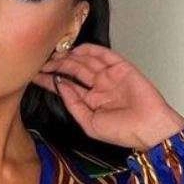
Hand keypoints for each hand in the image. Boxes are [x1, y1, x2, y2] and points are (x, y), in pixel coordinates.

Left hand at [31, 42, 183, 150]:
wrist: (149, 128)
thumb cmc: (123, 132)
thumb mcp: (89, 123)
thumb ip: (74, 104)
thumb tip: (60, 86)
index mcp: (92, 101)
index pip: (67, 86)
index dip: (51, 80)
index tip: (35, 75)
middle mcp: (99, 86)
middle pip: (74, 70)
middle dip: (57, 65)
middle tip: (42, 62)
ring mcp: (110, 76)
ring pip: (86, 61)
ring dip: (70, 57)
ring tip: (54, 55)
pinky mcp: (122, 68)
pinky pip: (104, 55)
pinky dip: (90, 50)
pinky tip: (76, 50)